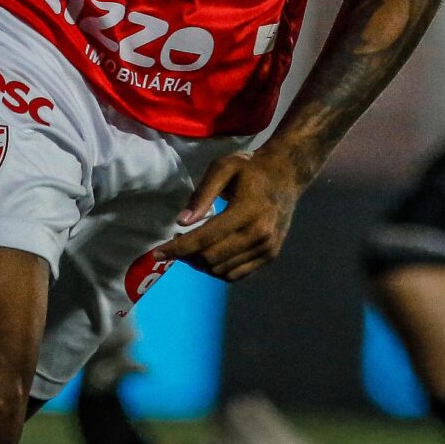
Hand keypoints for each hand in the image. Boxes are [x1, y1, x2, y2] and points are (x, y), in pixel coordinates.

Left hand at [158, 146, 309, 281]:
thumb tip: (182, 222)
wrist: (287, 175)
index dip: (178, 248)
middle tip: (176, 244)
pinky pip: (237, 275)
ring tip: (192, 249)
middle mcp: (259, 235)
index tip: (157, 252)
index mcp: (247, 211)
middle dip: (187, 255)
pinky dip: (218, 270)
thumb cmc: (251, 169)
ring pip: (222, 270)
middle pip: (211, 258)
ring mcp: (267, 249)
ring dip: (201, 264)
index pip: (205, 238)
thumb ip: (202, 194)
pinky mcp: (270, 256)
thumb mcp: (224, 167)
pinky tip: (211, 254)